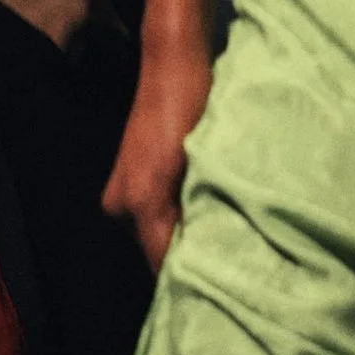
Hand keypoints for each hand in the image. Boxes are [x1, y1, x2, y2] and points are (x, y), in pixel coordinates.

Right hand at [105, 42, 215, 268]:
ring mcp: (122, 192)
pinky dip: (179, 221)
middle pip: (156, 252)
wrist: (173, 60)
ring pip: (157, 234)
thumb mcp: (204, 162)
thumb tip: (213, 258)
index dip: (190, 279)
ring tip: (226, 246)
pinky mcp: (131, 181)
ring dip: (186, 239)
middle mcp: (121, 205)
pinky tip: (207, 220)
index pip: (162, 263)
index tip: (223, 294)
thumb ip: (202, 214)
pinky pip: (155, 216)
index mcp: (139, 203)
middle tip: (233, 270)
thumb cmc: (193, 104)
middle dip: (190, 260)